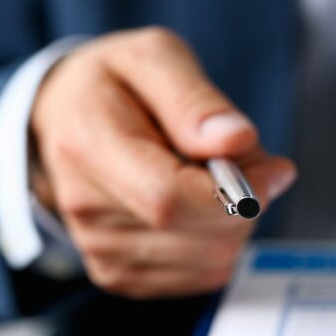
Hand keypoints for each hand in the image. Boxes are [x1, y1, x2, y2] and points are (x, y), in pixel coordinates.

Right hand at [30, 27, 295, 298]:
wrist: (64, 119)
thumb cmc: (114, 84)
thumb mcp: (153, 58)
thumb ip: (194, 100)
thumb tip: (236, 141)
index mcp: (89, 144)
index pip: (170, 198)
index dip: (237, 194)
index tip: (272, 169)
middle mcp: (85, 207)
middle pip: (200, 238)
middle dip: (247, 204)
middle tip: (247, 161)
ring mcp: (98, 248)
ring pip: (210, 262)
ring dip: (236, 223)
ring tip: (217, 178)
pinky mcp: (117, 273)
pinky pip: (199, 277)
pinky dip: (218, 244)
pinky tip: (201, 208)